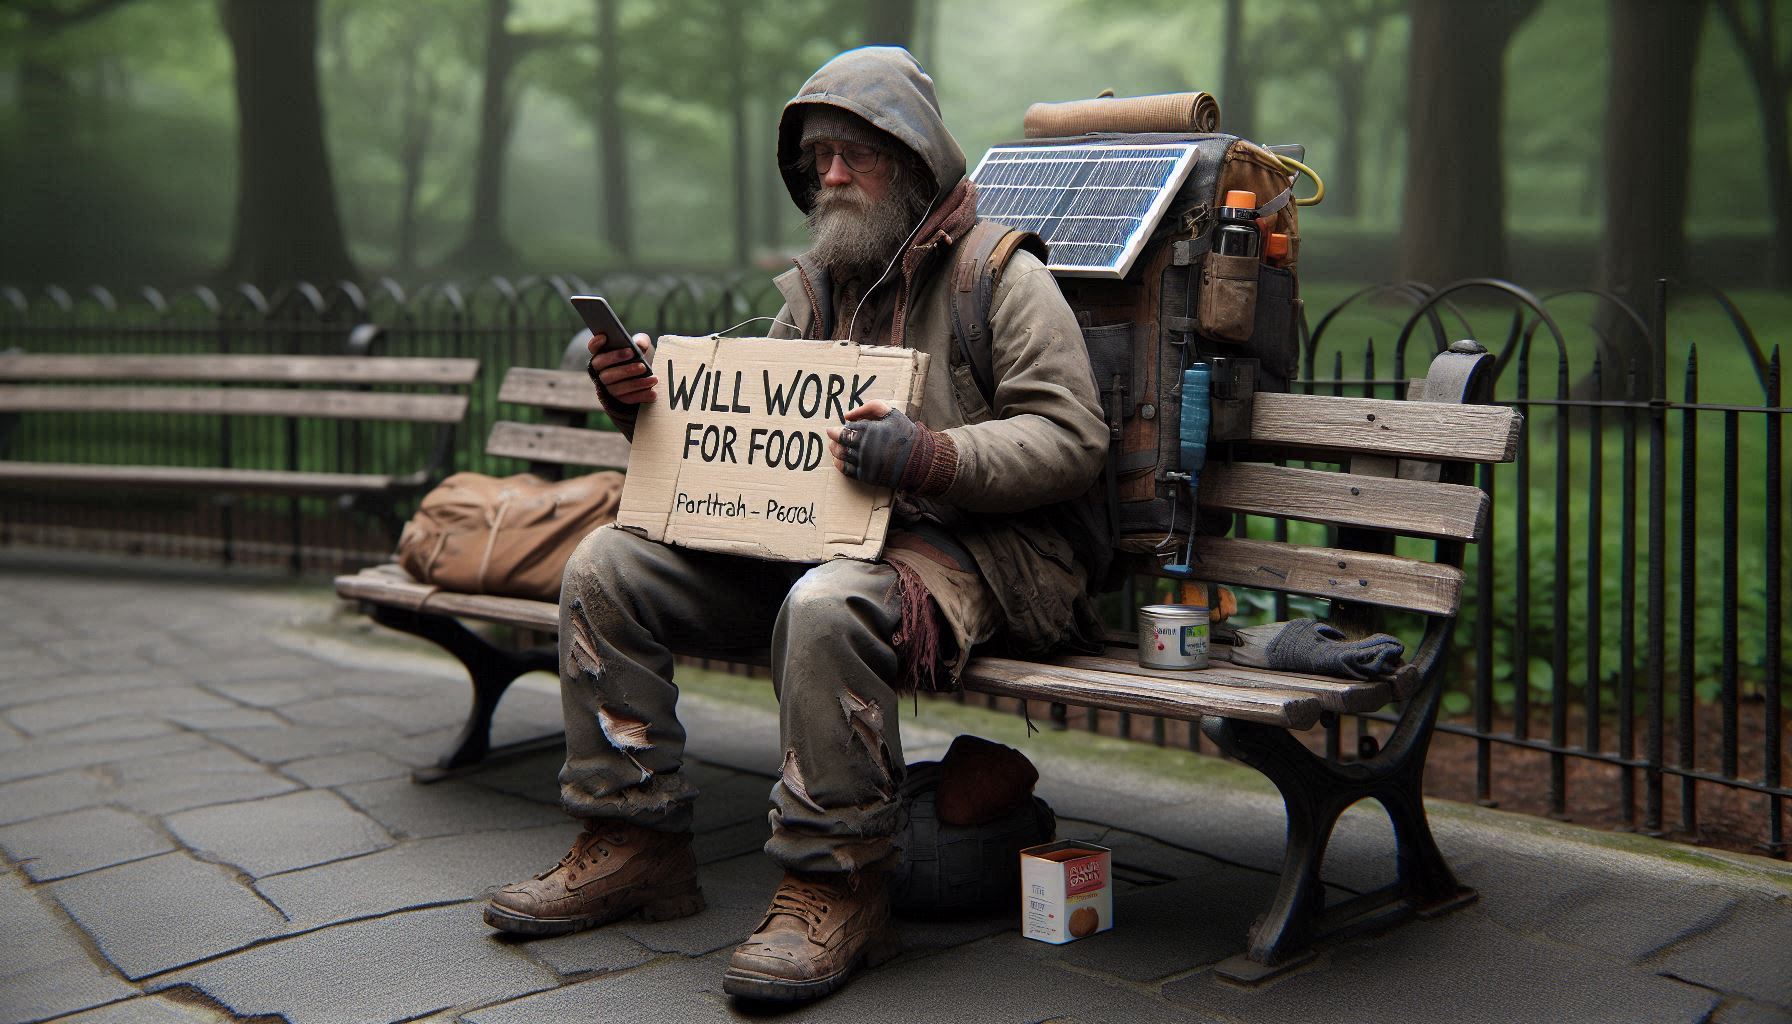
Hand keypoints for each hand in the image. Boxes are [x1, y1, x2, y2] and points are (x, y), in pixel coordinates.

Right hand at [587, 333, 656, 403]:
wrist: (647, 376)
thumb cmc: (640, 356)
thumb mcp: (641, 346)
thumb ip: (641, 341)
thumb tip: (640, 345)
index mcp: (603, 355)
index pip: (593, 348)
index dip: (596, 343)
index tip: (605, 337)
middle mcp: (601, 372)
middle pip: (606, 373)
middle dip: (624, 369)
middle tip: (642, 366)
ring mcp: (609, 387)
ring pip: (618, 388)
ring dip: (636, 384)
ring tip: (653, 379)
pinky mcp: (619, 399)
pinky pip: (628, 399)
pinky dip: (641, 396)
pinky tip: (653, 393)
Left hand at [826, 401, 957, 494]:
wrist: (918, 459)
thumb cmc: (903, 433)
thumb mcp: (890, 412)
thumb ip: (869, 407)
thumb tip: (847, 415)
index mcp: (868, 430)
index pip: (844, 429)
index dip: (838, 429)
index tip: (837, 428)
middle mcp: (863, 447)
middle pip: (839, 443)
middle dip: (834, 440)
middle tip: (833, 437)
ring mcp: (864, 462)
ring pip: (841, 456)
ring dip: (835, 451)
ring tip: (835, 447)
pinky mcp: (866, 475)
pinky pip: (846, 470)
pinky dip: (839, 464)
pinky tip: (839, 460)